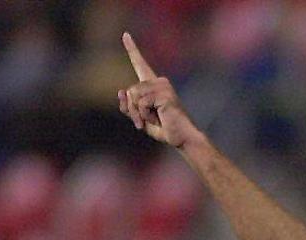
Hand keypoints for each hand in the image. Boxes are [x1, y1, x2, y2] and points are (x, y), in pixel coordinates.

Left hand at [117, 32, 200, 147]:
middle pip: (130, 90)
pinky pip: (141, 103)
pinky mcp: (165, 94)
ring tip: (154, 120)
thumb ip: (128, 107)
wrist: (184, 139)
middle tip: (146, 121)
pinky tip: (159, 118)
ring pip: (134, 95)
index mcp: (153, 85)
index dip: (132, 49)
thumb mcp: (141, 118)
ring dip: (139, 113)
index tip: (125, 35)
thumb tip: (121, 91)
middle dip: (132, 110)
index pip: (140, 64)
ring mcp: (163, 86)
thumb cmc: (165, 129)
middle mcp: (159, 82)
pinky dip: (145, 114)